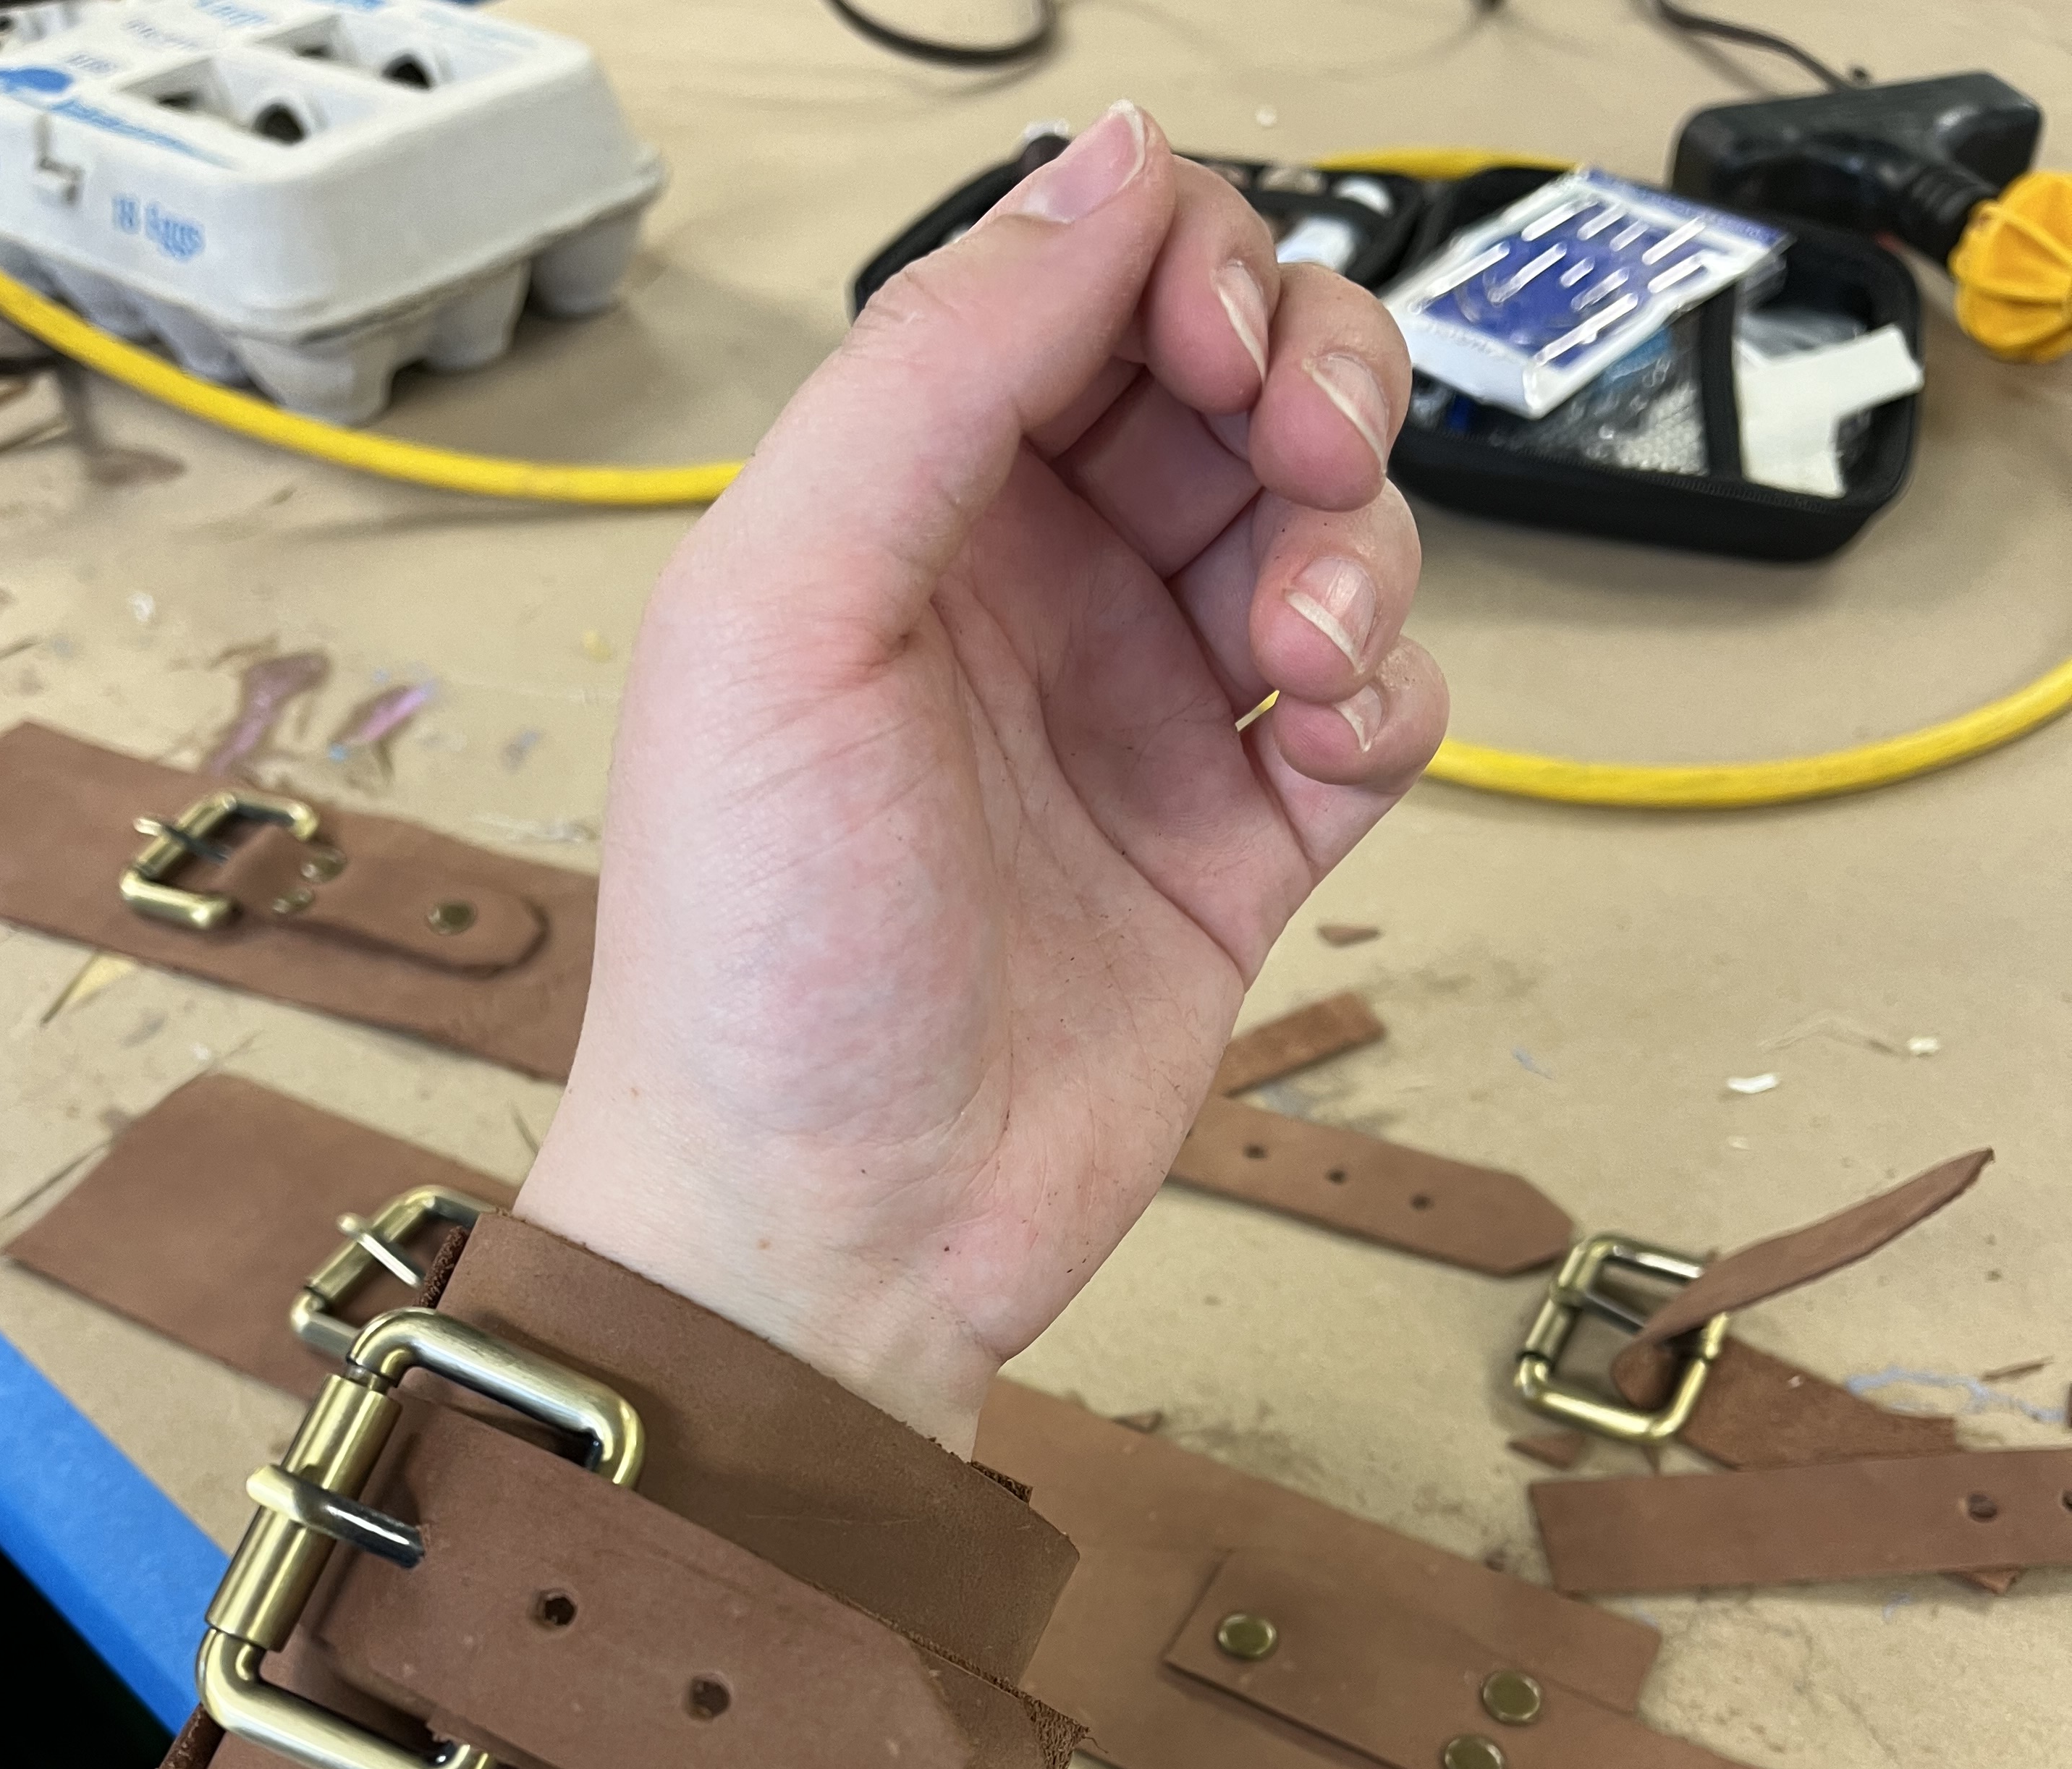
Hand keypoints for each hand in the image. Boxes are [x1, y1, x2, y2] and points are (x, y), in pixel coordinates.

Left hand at [524, 104, 1445, 1450]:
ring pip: (1326, 528)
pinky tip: (1316, 746)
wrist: (826, 1230)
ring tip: (1288, 658)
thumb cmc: (757, 954)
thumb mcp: (786, 614)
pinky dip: (1385, 696)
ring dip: (1354, 549)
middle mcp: (1032, 588)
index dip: (1183, 267)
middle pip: (1236, 377)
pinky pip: (1376, 707)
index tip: (1212, 349)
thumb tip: (1110, 164)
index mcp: (903, 506)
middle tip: (1296, 463)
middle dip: (1307, 379)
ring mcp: (1145, 715)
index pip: (1083, 285)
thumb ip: (936, 367)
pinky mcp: (1238, 846)